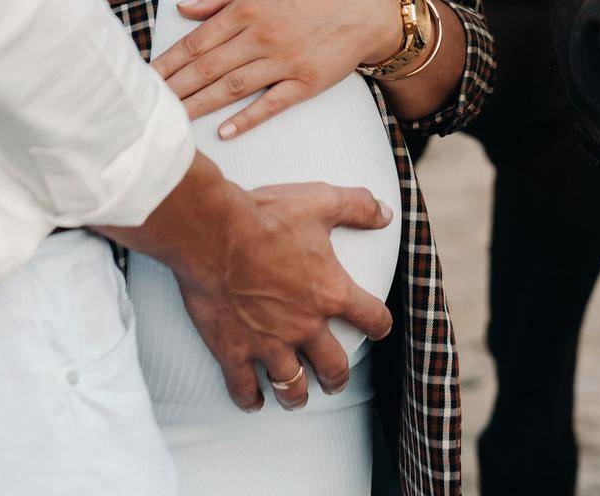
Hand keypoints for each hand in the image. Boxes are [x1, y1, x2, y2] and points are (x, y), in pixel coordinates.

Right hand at [103, 154, 393, 411]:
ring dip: (298, 395)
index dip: (378, 324)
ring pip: (292, 387)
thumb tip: (386, 213)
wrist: (213, 232)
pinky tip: (254, 400)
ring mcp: (268, 343)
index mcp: (330, 292)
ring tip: (297, 396)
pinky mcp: (234, 350)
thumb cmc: (266, 216)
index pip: (371, 318)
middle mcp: (304, 326)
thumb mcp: (320, 201)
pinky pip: (244, 389)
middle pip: (333, 366)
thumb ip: (357, 206)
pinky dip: (250, 398)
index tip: (378, 327)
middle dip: (337, 376)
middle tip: (334, 378)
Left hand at [151, 0, 402, 138]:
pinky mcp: (305, 82)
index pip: (196, 41)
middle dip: (174, 88)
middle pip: (208, 67)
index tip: (145, 78)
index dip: (168, 62)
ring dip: (199, 105)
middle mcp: (261, 35)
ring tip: (172, 120)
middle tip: (147, 106)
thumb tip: (183, 8)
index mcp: (246, 9)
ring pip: (232, 87)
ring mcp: (283, 61)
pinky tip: (224, 131)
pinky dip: (247, 119)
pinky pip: (271, 104)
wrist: (363, 8)